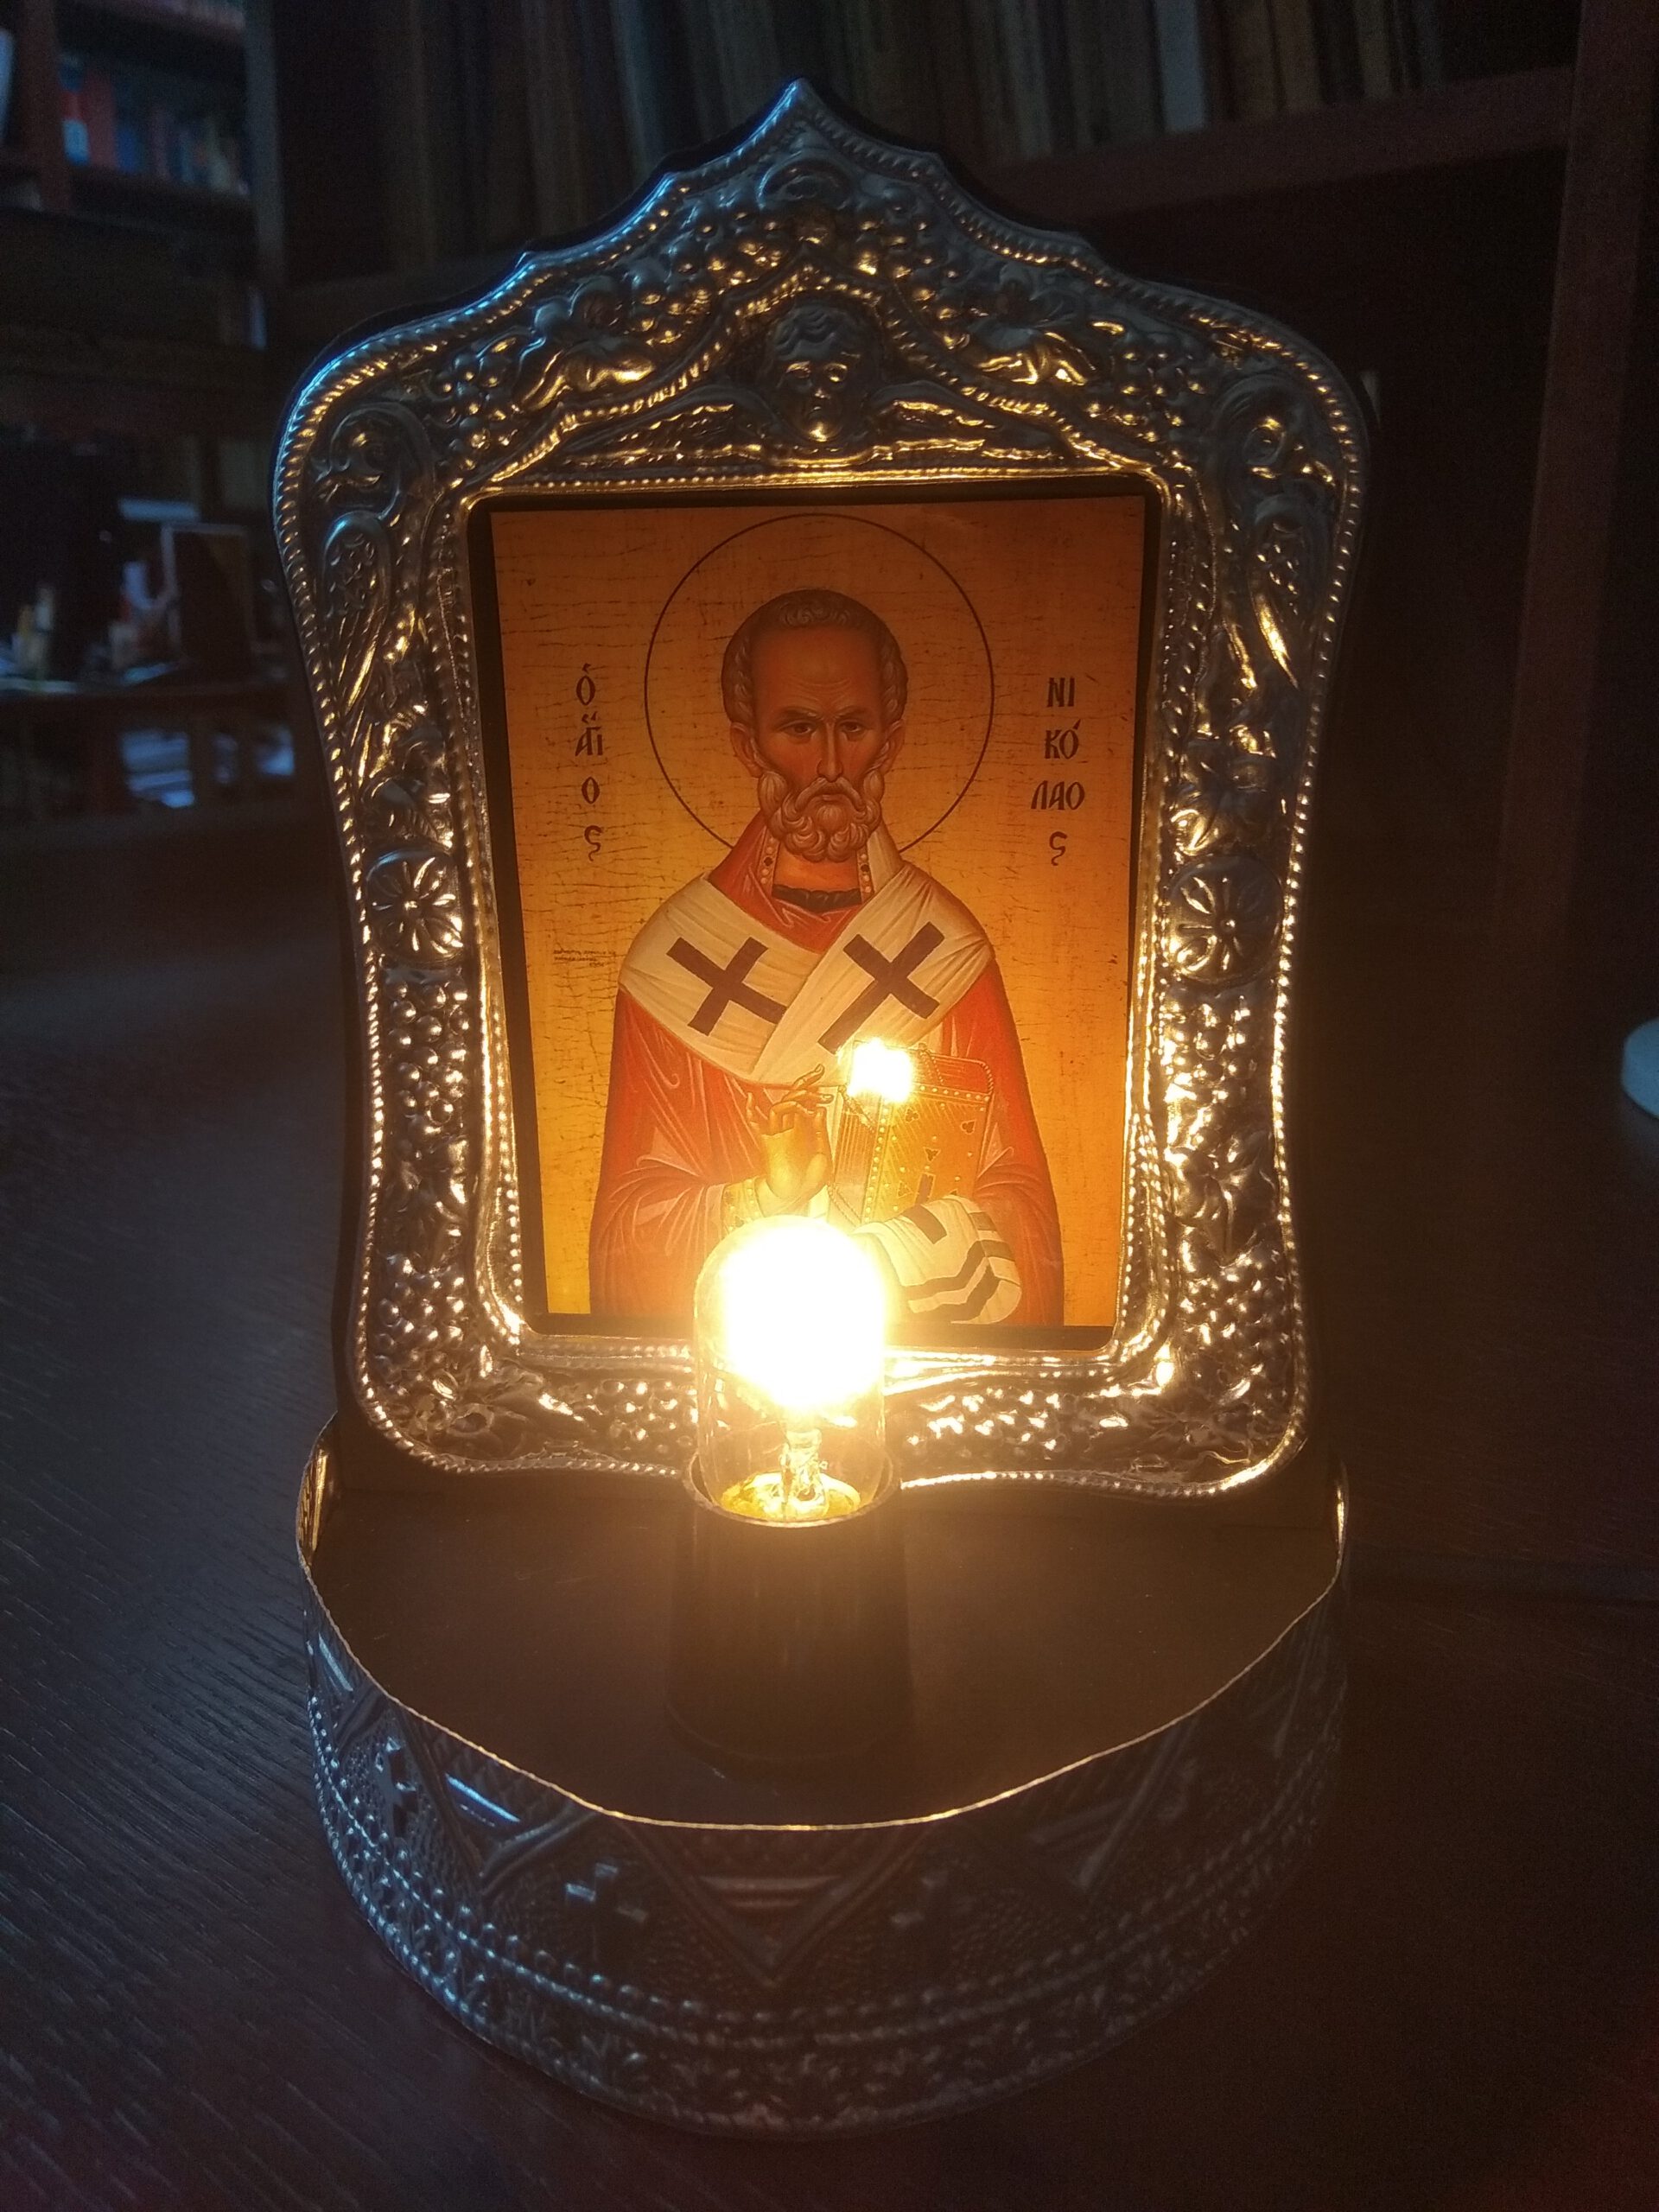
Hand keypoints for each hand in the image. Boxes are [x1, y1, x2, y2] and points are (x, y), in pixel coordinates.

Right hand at [750, 1069, 830, 1211]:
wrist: (794, 1199)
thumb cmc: (808, 1182)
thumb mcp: (823, 1154)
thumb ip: (819, 1132)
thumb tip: (818, 1110)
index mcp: (805, 1131)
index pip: (808, 1103)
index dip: (814, 1088)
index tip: (821, 1075)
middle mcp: (791, 1129)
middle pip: (794, 1099)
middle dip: (805, 1084)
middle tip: (816, 1072)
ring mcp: (778, 1134)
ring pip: (780, 1107)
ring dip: (793, 1098)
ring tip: (805, 1095)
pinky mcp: (767, 1143)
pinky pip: (756, 1124)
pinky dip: (751, 1111)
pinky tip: (750, 1100)